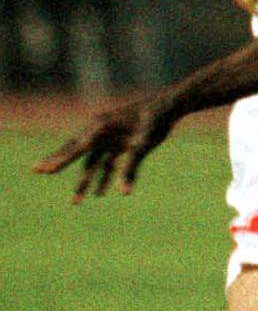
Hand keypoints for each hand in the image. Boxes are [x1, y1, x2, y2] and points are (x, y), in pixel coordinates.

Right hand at [33, 97, 176, 201]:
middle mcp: (101, 133)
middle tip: (36, 170)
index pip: (76, 147)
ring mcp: (111, 140)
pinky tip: (100, 194)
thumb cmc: (154, 120)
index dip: (59, 159)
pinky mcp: (122, 146)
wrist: (168, 107)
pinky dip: (105, 179)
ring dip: (85, 183)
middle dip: (57, 163)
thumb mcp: (143, 144)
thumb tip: (124, 192)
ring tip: (75, 203)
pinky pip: (109, 165)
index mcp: (101, 126)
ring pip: (92, 165)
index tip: (42, 169)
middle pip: (76, 152)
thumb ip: (130, 167)